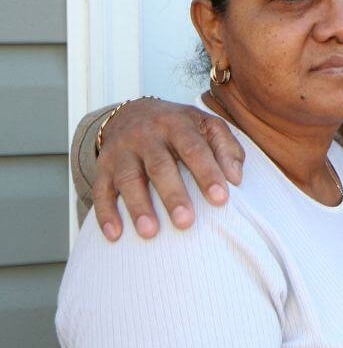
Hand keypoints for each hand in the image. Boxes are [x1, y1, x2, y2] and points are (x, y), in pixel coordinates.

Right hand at [92, 98, 244, 240]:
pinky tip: (114, 234)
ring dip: (138, 207)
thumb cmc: (181, 128)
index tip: (220, 199)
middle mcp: (146, 136)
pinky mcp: (103, 166)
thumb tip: (236, 178)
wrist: (133, 113)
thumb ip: (227, 148)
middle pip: (159, 166)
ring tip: (150, 233)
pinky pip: (101, 190)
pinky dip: (105, 213)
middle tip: (186, 222)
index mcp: (177, 124)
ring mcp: (121, 151)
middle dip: (173, 195)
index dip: (207, 173)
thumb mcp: (207, 126)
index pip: (194, 148)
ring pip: (129, 179)